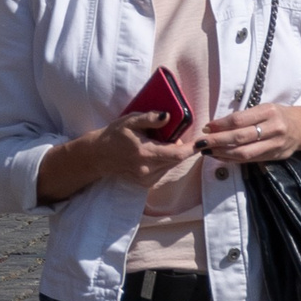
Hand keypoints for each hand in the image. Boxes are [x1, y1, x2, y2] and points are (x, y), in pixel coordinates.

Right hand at [53, 110, 186, 194]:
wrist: (98, 155)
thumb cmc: (114, 135)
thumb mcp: (129, 121)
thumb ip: (149, 118)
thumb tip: (168, 116)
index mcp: (145, 152)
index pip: (176, 154)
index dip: (192, 148)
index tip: (203, 142)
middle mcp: (147, 168)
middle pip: (176, 160)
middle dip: (181, 149)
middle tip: (175, 137)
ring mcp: (146, 178)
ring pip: (170, 166)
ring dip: (172, 155)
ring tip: (160, 144)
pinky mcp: (145, 183)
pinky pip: (163, 171)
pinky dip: (164, 162)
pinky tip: (154, 154)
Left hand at [199, 103, 300, 165]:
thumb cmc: (277, 115)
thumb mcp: (262, 108)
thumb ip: (241, 117)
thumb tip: (213, 127)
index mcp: (269, 112)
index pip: (239, 120)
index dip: (220, 125)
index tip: (206, 127)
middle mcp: (274, 129)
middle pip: (240, 138)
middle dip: (217, 141)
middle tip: (200, 143)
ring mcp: (276, 145)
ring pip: (245, 153)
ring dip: (222, 153)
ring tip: (207, 151)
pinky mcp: (275, 157)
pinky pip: (250, 160)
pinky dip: (232, 159)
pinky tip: (220, 156)